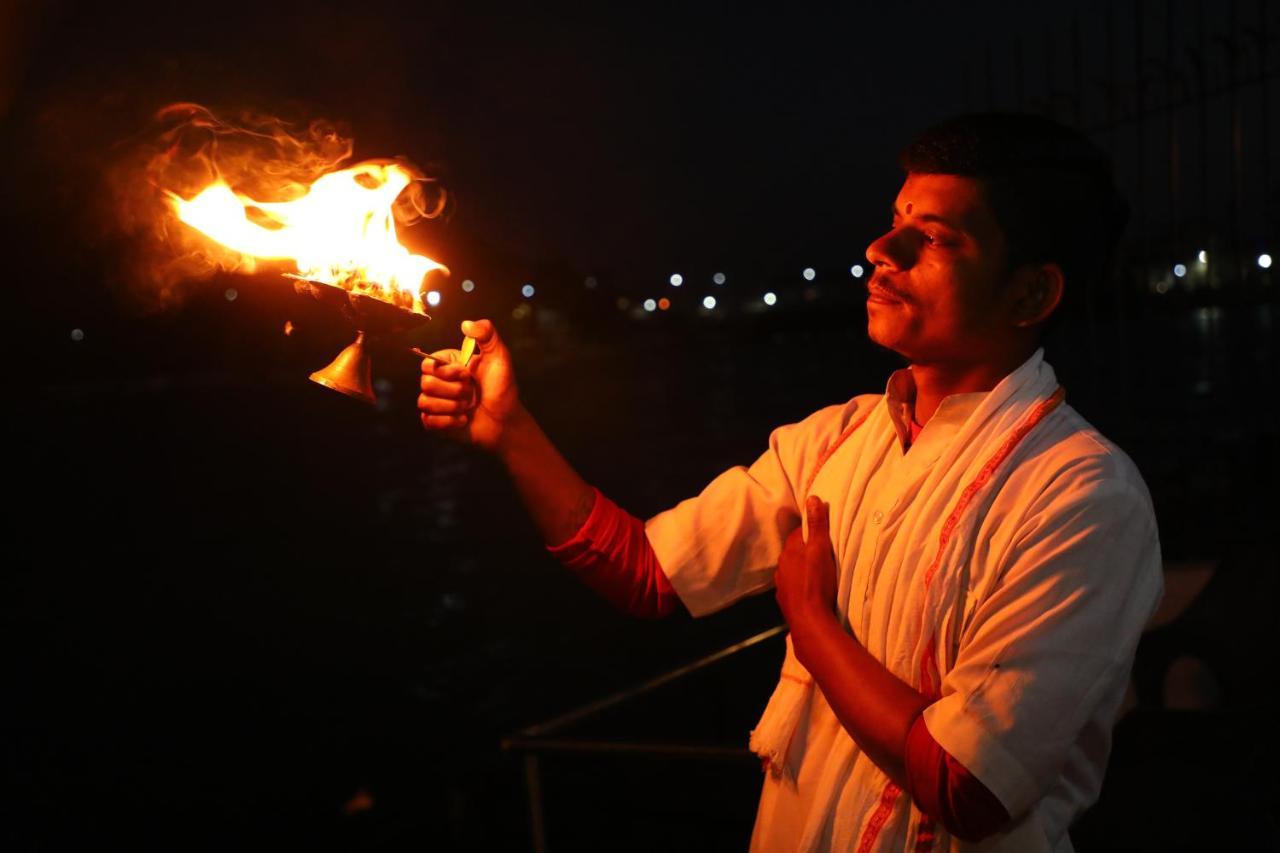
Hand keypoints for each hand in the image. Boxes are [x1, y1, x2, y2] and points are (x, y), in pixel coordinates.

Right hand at [418, 318, 520, 451]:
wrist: (506, 421)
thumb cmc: (503, 389)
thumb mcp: (499, 357)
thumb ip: (487, 335)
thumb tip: (466, 323)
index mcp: (448, 365)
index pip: (426, 363)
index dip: (446, 371)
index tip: (466, 374)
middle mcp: (440, 382)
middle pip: (425, 383)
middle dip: (454, 391)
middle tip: (471, 393)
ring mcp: (436, 403)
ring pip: (425, 402)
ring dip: (452, 407)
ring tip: (468, 407)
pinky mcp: (436, 422)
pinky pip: (428, 421)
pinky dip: (448, 422)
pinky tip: (463, 420)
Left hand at [775, 495, 838, 634]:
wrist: (810, 620)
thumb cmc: (816, 582)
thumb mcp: (821, 549)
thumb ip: (817, 525)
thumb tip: (811, 499)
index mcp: (789, 552)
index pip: (796, 534)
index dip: (809, 531)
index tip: (822, 533)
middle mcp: (781, 567)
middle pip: (794, 553)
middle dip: (805, 551)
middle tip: (824, 553)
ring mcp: (782, 586)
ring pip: (792, 571)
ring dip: (802, 570)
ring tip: (818, 573)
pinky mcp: (786, 602)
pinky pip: (793, 589)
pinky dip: (801, 587)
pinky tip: (811, 592)